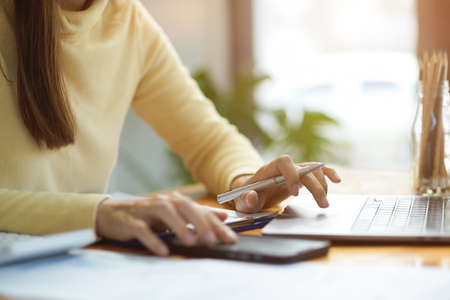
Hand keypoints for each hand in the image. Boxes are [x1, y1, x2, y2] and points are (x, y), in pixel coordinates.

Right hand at [96, 191, 236, 255]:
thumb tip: (224, 216)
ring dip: (179, 227)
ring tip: (190, 242)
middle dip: (200, 223)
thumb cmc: (148, 215)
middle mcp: (163, 202)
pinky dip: (153, 239)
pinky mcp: (131, 222)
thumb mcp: (175, 213)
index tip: (230, 238)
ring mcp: (147, 211)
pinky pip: (143, 230)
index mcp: (176, 201)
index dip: (216, 224)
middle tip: (212, 240)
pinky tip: (163, 250)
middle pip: (185, 208)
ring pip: (165, 214)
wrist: (113, 213)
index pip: (200, 211)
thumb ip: (199, 214)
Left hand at [231, 155, 340, 212]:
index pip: (284, 162)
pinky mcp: (302, 176)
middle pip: (303, 169)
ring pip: (313, 170)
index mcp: (269, 169)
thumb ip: (246, 200)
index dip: (292, 174)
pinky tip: (337, 180)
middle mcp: (284, 167)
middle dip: (314, 186)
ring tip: (324, 202)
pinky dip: (328, 173)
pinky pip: (317, 170)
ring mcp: (294, 170)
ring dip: (322, 185)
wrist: (251, 192)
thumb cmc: (248, 196)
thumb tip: (252, 196)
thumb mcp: (243, 201)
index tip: (295, 193)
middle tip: (321, 204)